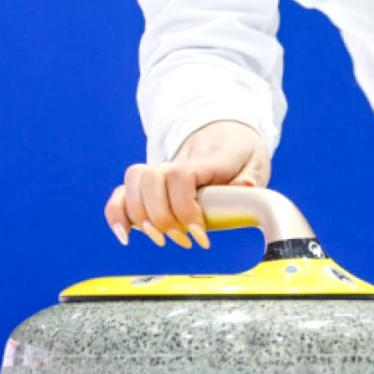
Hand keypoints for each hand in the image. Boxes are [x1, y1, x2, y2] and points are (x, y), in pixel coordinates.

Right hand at [104, 120, 271, 248]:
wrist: (225, 134)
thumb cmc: (241, 153)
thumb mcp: (256, 162)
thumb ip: (252, 177)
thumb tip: (244, 188)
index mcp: (206, 159)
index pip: (181, 174)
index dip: (184, 206)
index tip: (199, 232)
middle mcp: (177, 161)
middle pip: (150, 178)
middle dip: (161, 218)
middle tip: (183, 239)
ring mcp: (161, 171)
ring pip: (133, 182)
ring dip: (140, 217)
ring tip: (161, 239)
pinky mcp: (150, 183)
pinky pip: (122, 192)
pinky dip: (117, 214)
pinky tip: (126, 235)